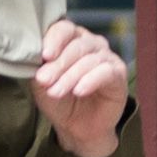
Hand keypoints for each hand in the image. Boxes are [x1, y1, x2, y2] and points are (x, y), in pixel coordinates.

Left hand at [30, 19, 127, 156]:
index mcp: (71, 38)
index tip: (44, 56)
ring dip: (70, 77)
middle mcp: (90, 42)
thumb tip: (38, 58)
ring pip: (88, 60)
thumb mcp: (42, 83)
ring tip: (56, 92)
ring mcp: (106, 56)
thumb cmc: (59, 100)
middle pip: (75, 45)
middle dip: (58, 64)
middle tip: (44, 80)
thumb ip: (39, 67)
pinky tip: (79, 91)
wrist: (77, 127)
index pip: (64, 29)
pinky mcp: (118, 73)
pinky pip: (105, 72)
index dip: (54, 40)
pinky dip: (90, 81)